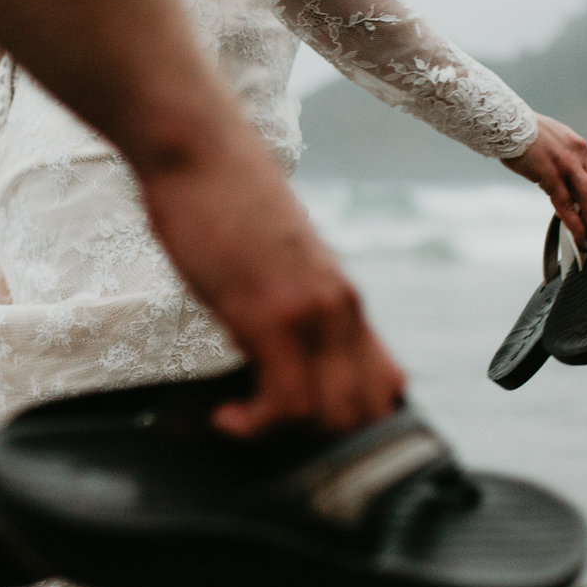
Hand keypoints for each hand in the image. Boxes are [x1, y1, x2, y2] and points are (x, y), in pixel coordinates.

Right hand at [134, 137, 405, 439]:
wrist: (198, 149)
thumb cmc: (222, 198)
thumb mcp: (274, 258)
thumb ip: (292, 298)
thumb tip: (277, 340)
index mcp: (344, 297)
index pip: (388, 385)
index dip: (348, 419)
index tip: (299, 420)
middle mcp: (341, 308)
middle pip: (368, 412)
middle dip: (317, 437)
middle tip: (267, 424)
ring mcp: (312, 313)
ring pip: (334, 416)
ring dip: (284, 435)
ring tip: (241, 420)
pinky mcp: (272, 315)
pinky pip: (287, 404)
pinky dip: (256, 426)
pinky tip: (227, 416)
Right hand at [501, 115, 586, 249]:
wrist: (507, 123)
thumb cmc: (525, 132)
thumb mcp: (556, 139)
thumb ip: (566, 156)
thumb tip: (569, 175)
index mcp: (581, 147)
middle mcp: (579, 156)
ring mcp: (566, 166)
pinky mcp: (549, 176)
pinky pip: (567, 206)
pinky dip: (576, 226)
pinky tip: (579, 237)